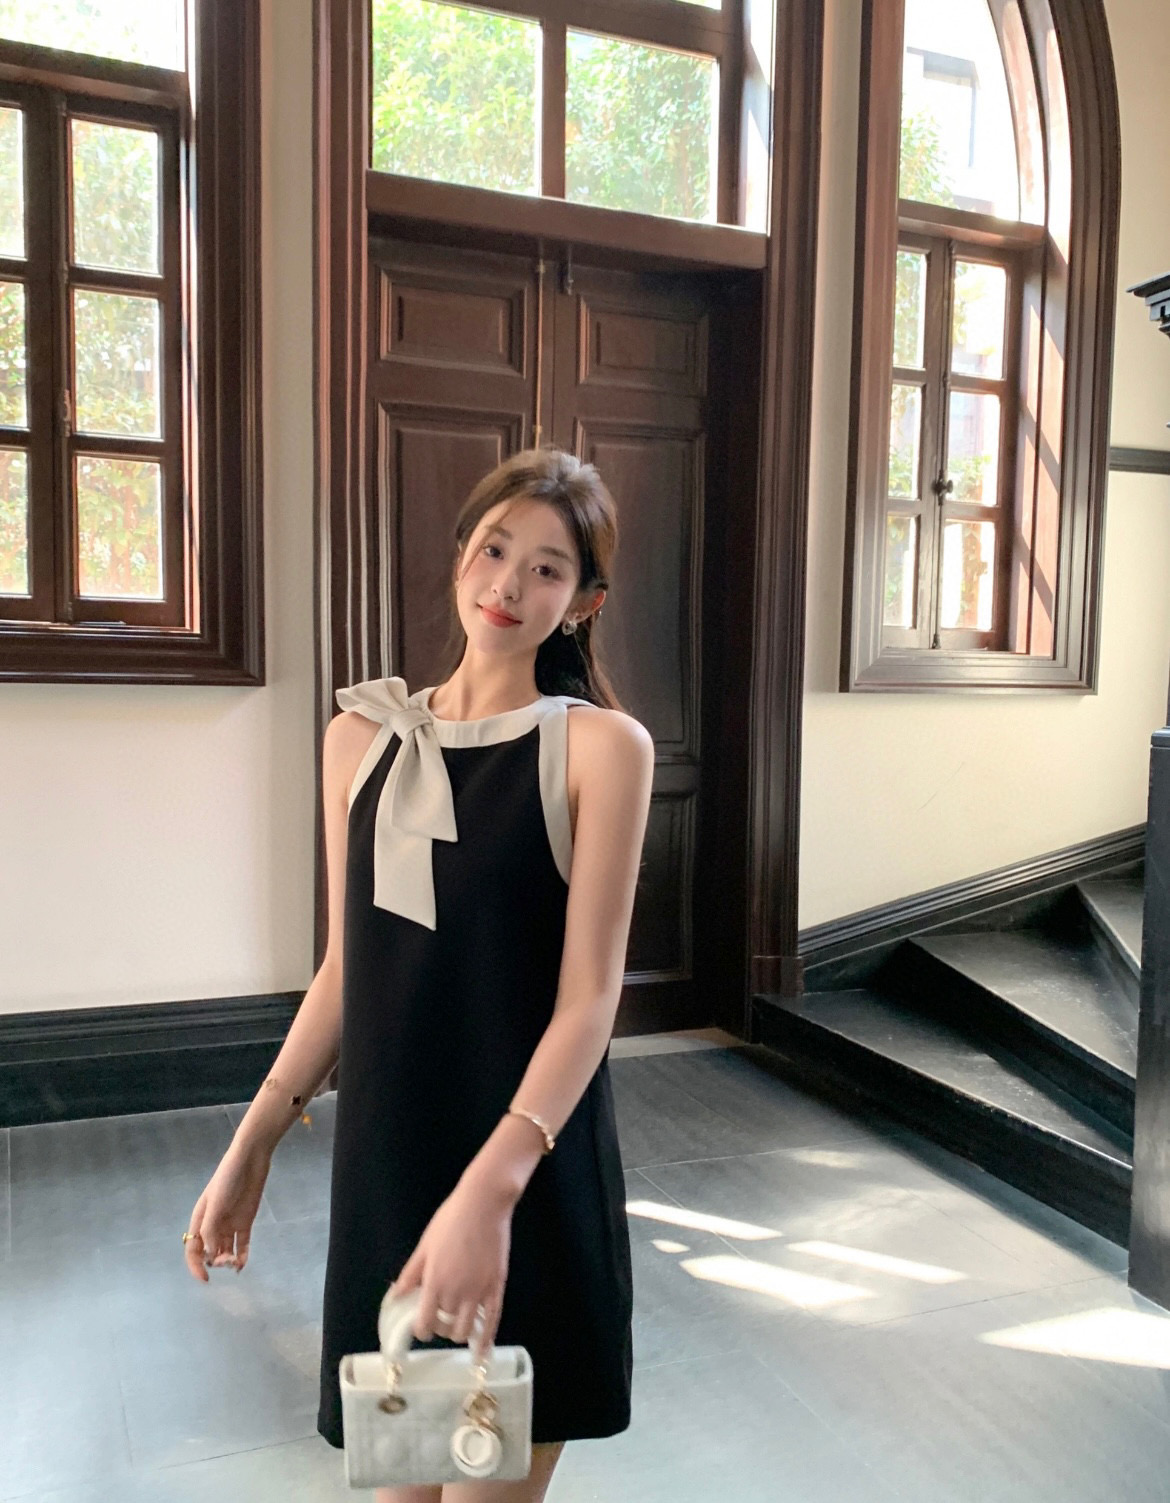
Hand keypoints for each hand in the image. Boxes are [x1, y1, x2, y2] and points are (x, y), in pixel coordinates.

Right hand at [184, 1144, 270, 1281]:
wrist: (250, 1159)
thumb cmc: (227, 1179)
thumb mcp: (215, 1204)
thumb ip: (211, 1230)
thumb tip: (211, 1255)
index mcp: (200, 1219)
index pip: (193, 1249)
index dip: (196, 1266)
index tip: (205, 1279)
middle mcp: (214, 1224)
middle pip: (211, 1251)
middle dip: (216, 1261)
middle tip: (227, 1261)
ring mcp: (230, 1223)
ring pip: (226, 1249)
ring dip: (229, 1259)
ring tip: (235, 1263)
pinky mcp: (246, 1221)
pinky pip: (242, 1243)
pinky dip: (242, 1254)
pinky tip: (243, 1262)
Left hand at [391, 1177, 512, 1359]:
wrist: (484, 1204)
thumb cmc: (450, 1220)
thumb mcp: (425, 1245)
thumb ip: (410, 1274)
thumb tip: (395, 1296)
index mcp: (435, 1282)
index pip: (424, 1323)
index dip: (421, 1330)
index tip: (420, 1326)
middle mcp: (457, 1292)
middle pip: (445, 1327)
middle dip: (440, 1326)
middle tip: (439, 1316)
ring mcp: (479, 1291)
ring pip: (466, 1330)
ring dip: (458, 1332)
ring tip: (456, 1323)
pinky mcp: (497, 1287)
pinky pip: (492, 1321)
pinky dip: (486, 1340)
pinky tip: (482, 1352)